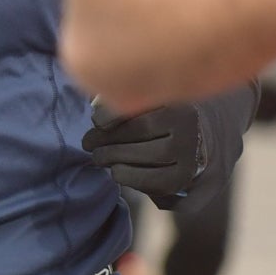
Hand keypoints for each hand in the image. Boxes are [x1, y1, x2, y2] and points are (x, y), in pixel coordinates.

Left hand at [84, 100, 212, 201]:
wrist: (184, 145)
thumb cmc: (151, 118)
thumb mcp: (139, 103)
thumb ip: (118, 99)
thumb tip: (96, 106)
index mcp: (173, 96)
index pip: (142, 101)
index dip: (114, 111)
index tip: (96, 121)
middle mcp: (186, 121)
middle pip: (141, 129)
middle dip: (107, 138)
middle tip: (88, 143)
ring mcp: (187, 150)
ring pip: (147, 154)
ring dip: (114, 157)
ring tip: (98, 156)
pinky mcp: (182, 175)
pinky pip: (152, 179)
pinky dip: (128, 175)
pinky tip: (115, 170)